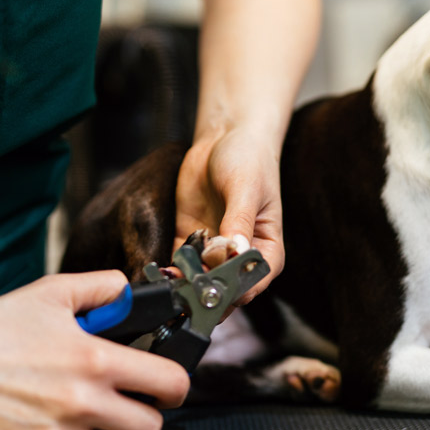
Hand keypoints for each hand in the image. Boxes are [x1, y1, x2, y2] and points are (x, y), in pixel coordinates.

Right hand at [0, 272, 189, 429]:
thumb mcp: (52, 293)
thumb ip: (102, 287)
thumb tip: (132, 290)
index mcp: (94, 360)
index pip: (170, 383)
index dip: (174, 385)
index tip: (166, 387)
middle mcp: (81, 403)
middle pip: (150, 427)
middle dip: (144, 416)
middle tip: (127, 408)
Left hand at [174, 124, 283, 305]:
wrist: (225, 137)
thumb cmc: (249, 160)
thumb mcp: (246, 190)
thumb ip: (239, 223)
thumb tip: (235, 253)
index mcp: (266, 249)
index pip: (255, 282)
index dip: (236, 290)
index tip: (215, 286)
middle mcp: (241, 256)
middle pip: (226, 288)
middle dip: (207, 292)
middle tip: (187, 289)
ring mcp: (215, 250)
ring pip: (201, 280)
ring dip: (186, 285)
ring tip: (172, 282)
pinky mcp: (191, 240)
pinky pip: (181, 263)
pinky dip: (172, 271)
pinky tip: (162, 271)